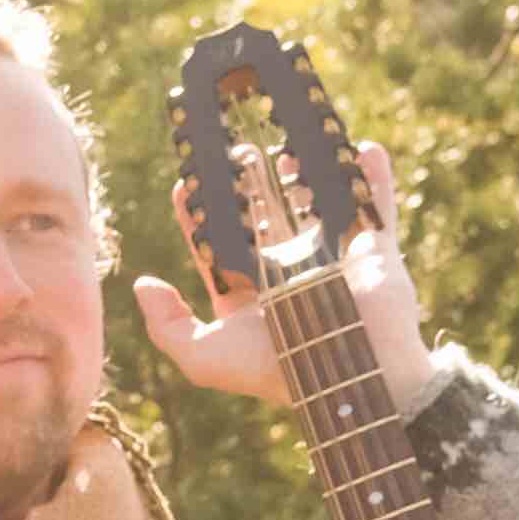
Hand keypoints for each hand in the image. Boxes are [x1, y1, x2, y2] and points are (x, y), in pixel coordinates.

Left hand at [132, 140, 432, 413]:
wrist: (349, 374)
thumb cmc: (274, 368)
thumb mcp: (204, 358)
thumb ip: (167, 326)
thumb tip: (144, 284)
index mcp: (250, 296)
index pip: (218, 245)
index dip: (200, 214)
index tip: (187, 183)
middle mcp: (289, 275)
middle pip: (265, 217)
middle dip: (249, 184)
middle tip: (238, 150)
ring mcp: (332, 259)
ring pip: (314, 205)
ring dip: (303, 173)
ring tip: (287, 145)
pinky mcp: (374, 251)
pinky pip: (375, 205)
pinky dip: (372, 177)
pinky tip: (362, 148)